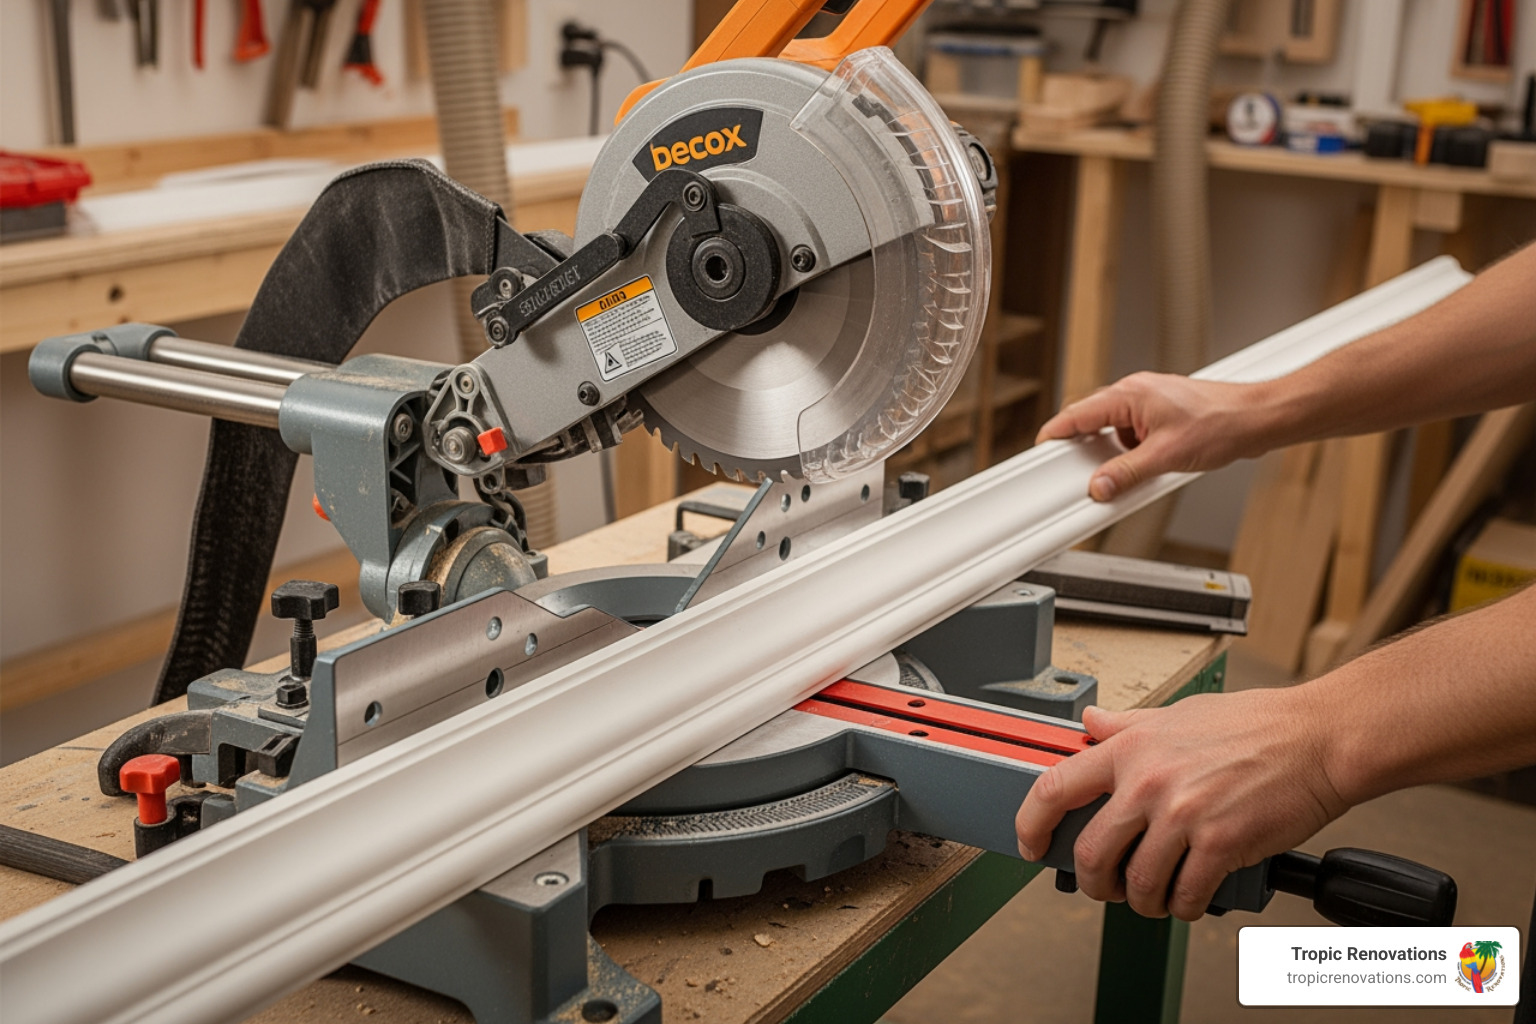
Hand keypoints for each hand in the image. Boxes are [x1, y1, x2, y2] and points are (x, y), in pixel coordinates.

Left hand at [1014, 687, 1347, 920]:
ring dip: (1140, 901)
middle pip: (1091, 852)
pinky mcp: (1220, 843)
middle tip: (1103, 887)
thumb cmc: (1256, 724)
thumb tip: (1091, 722)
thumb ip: (1128, 724)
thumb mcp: (1177, 713)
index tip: (1030, 843)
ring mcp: (1183, 814)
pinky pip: (1185, 893)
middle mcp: (1148, 781)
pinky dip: (1181, 907)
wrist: (1317, 738)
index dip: (1031, 823)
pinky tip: (1187, 900)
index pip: (1054, 788)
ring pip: (1137, 882)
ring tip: (1151, 898)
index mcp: (1131, 748)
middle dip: (1091, 881)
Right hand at [1036, 374, 1276, 500]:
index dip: (1056, 434)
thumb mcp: (1165, 456)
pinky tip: (1148, 468)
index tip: (1042, 451)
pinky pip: (1134, 436)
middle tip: (1080, 473)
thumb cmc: (1221, 423)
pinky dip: (1135, 453)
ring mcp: (1150, 403)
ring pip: (1115, 431)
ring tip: (1129, 472)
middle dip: (1087, 451)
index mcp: (1129, 394)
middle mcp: (1136, 394)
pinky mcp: (1163, 416)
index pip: (1077, 414)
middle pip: (1092, 423)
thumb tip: (1099, 486)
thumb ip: (1126, 473)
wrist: (1256, 419)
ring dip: (1116, 454)